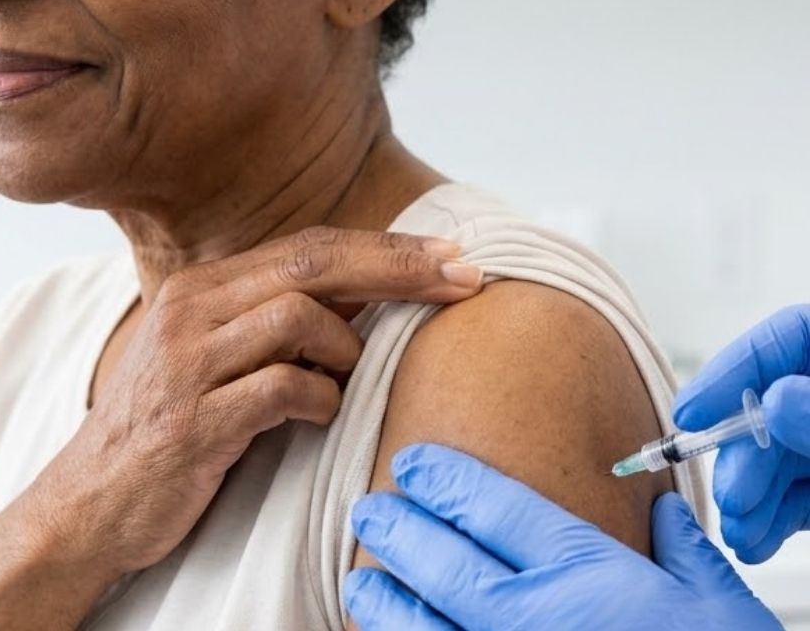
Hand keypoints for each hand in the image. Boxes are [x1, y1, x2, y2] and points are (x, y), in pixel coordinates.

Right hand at [42, 228, 479, 583]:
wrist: (88, 503)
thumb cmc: (169, 426)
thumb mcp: (216, 357)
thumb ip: (276, 319)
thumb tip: (366, 295)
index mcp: (202, 287)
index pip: (308, 244)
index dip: (384, 247)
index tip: (449, 253)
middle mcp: (192, 309)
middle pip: (313, 264)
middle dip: (397, 267)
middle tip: (463, 275)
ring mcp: (188, 362)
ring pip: (299, 316)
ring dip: (347, 348)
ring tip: (345, 377)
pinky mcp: (193, 420)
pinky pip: (282, 388)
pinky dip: (320, 399)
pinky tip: (318, 416)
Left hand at [344, 444, 780, 630]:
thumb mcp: (717, 605)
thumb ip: (682, 549)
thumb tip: (663, 508)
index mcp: (585, 574)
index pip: (494, 506)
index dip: (444, 478)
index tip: (412, 464)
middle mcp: (535, 617)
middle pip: (445, 561)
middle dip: (399, 529)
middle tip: (368, 508)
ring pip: (427, 627)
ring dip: (388, 601)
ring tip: (361, 579)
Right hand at [673, 304, 809, 562]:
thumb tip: (776, 399)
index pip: (776, 342)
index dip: (727, 375)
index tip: (690, 414)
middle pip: (769, 408)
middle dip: (742, 457)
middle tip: (729, 496)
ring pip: (777, 457)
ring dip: (751, 497)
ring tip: (741, 532)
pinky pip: (796, 492)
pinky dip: (775, 517)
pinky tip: (758, 538)